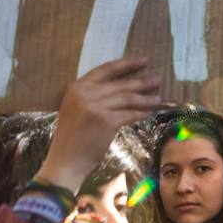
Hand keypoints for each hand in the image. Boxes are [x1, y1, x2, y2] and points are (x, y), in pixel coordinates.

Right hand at [37, 57, 161, 192]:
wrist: (65, 162)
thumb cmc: (72, 138)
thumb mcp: (76, 109)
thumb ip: (92, 95)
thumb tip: (122, 87)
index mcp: (76, 87)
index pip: (106, 69)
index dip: (126, 64)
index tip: (143, 60)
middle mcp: (84, 93)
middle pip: (120, 84)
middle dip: (141, 82)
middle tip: (158, 79)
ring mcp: (95, 107)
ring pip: (127, 98)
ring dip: (145, 98)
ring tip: (158, 98)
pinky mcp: (105, 121)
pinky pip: (129, 114)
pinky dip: (141, 113)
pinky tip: (150, 112)